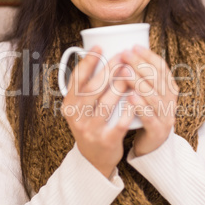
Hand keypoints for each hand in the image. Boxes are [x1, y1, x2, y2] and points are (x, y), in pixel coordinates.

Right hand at [62, 46, 133, 177]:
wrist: (93, 158)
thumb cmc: (91, 123)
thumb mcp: (81, 107)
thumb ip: (86, 87)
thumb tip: (98, 56)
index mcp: (69, 104)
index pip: (76, 79)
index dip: (88, 61)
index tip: (99, 47)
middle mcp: (76, 117)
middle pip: (93, 89)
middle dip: (109, 70)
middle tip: (122, 56)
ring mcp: (90, 130)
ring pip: (106, 104)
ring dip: (119, 86)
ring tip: (130, 72)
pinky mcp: (106, 141)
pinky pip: (118, 124)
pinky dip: (128, 110)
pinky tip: (136, 98)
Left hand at [121, 45, 178, 156]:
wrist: (152, 147)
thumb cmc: (144, 115)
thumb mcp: (146, 95)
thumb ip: (141, 79)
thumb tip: (123, 54)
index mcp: (169, 90)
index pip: (162, 68)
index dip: (148, 56)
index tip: (133, 46)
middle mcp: (171, 101)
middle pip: (157, 79)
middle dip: (140, 64)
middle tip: (124, 55)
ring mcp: (166, 117)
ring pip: (154, 96)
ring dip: (139, 82)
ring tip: (124, 72)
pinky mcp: (158, 132)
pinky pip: (150, 117)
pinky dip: (141, 106)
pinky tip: (130, 97)